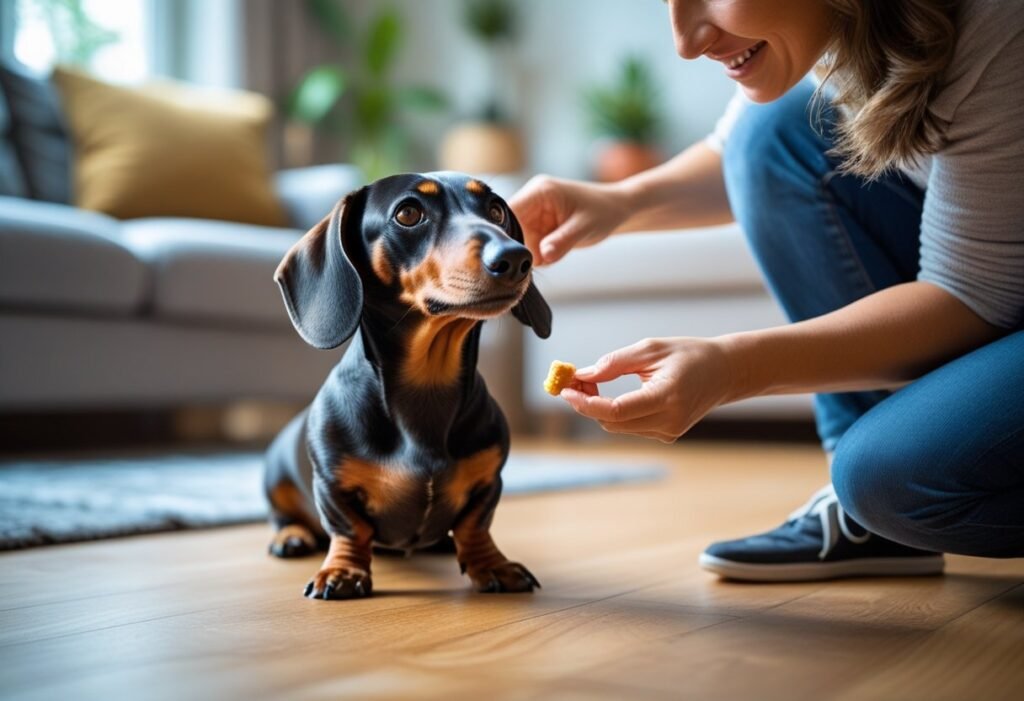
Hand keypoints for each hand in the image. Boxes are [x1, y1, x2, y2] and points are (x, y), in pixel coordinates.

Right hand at [508, 175, 630, 264]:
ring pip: (518, 240)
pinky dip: (537, 256)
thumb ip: (563, 241)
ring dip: (529, 254)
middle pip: (509, 227)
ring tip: (550, 258)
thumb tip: (543, 256)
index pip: (510, 210)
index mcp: (540, 191)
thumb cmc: (603, 211)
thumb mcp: (584, 227)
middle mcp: (532, 200)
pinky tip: (552, 256)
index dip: (504, 232)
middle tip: (533, 263)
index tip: (509, 255)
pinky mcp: (539, 227)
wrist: (616, 209)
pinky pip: (529, 245)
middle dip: (519, 247)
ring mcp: (534, 214)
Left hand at [559, 337, 735, 442]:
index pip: (617, 410)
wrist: (725, 372)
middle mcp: (669, 421)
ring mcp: (669, 432)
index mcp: (667, 396)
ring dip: (598, 407)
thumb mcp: (650, 349)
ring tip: (593, 382)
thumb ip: (614, 363)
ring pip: (618, 426)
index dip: (586, 403)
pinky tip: (612, 395)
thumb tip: (582, 375)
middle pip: (612, 421)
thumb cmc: (689, 355)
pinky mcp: (667, 435)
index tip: (565, 390)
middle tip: (574, 379)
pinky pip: (630, 427)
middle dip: (587, 403)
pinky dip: (614, 413)